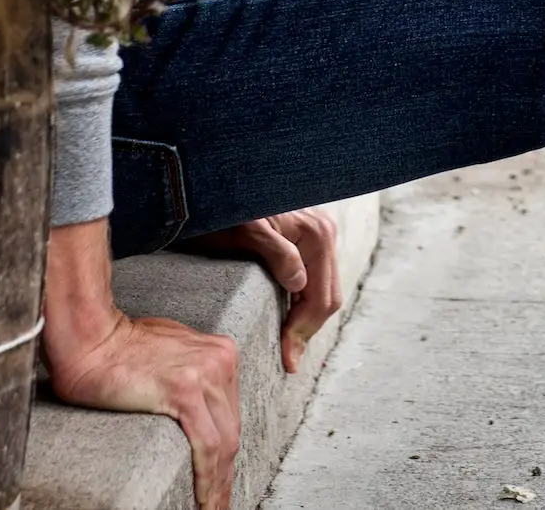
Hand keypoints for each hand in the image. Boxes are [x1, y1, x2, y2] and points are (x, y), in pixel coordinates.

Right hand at [44, 222, 239, 509]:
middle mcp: (220, 361)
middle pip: (231, 431)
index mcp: (220, 353)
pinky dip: (209, 479)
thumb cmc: (118, 348)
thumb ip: (192, 376)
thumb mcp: (171, 354)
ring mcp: (205, 374)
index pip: (230, 415)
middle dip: (227, 474)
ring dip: (219, 485)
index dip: (228, 453)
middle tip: (220, 505)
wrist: (88, 338)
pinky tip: (207, 501)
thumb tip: (197, 407)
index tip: (224, 480)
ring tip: (213, 509)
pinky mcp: (185, 390)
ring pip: (224, 443)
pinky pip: (207, 446)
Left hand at [185, 207, 343, 373]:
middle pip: (328, 297)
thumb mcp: (246, 231)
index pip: (321, 298)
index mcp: (316, 234)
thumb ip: (277, 253)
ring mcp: (317, 235)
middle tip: (287, 358)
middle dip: (308, 329)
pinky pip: (314, 279)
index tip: (287, 359)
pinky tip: (287, 315)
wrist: (216, 185)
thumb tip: (299, 283)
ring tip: (288, 343)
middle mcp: (324, 233)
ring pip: (323, 290)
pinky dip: (304, 302)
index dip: (303, 331)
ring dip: (306, 318)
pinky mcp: (306, 239)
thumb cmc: (226, 209)